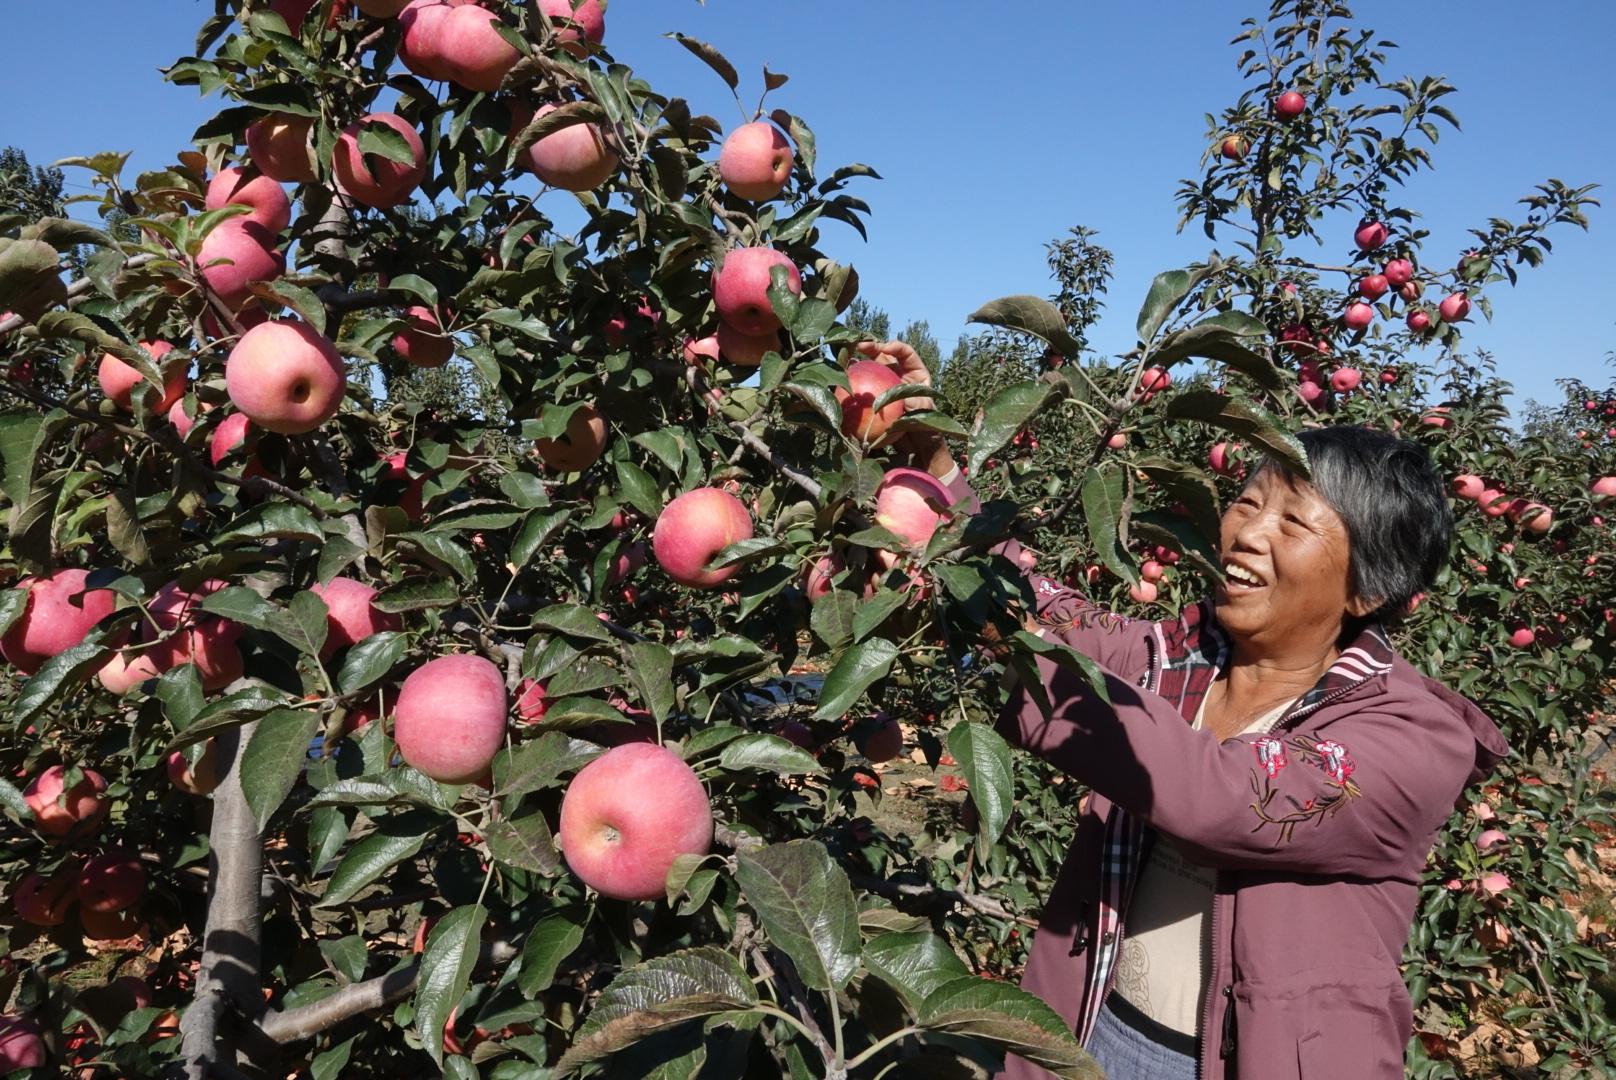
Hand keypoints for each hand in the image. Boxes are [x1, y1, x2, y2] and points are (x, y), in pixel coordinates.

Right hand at [851, 340, 954, 476]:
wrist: (917, 445)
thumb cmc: (927, 427)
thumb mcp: (924, 412)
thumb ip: (913, 402)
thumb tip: (899, 395)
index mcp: (915, 373)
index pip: (906, 353)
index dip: (895, 347)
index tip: (884, 348)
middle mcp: (899, 376)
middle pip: (884, 356)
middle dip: (872, 347)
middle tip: (859, 345)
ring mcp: (885, 386)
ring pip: (871, 369)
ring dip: (859, 361)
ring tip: (847, 357)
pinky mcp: (874, 399)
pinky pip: (863, 388)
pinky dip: (853, 383)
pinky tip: (841, 381)